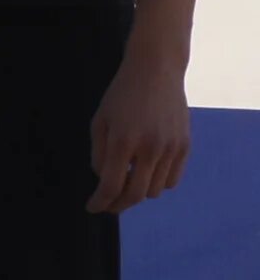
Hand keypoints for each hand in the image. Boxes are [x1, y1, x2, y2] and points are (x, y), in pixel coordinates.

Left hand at [88, 40, 190, 212]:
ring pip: (156, 190)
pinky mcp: (186, 146)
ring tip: (127, 183)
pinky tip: (147, 175)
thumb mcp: (100, 122)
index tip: (92, 207)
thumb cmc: (121, 96)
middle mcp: (150, 148)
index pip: (112, 185)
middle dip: (119, 204)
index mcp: (123, 141)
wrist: (156, 71)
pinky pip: (173, 179)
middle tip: (108, 204)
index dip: (100, 202)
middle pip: (136, 194)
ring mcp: (172, 148)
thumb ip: (99, 155)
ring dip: (139, 192)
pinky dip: (159, 183)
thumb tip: (104, 181)